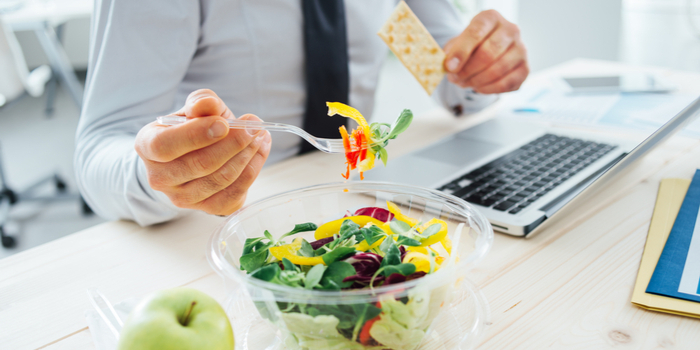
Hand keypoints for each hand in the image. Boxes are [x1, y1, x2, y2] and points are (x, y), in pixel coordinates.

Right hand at [135, 89, 271, 215]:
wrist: (194, 156)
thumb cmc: (193, 128)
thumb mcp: (195, 110)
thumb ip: (202, 102)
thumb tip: (208, 104)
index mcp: (147, 146)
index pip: (165, 145)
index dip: (196, 134)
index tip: (224, 123)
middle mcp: (159, 177)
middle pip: (200, 164)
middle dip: (233, 143)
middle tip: (254, 126)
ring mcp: (181, 198)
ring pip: (221, 179)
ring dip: (247, 155)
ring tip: (259, 135)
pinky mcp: (206, 208)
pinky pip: (234, 193)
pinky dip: (252, 170)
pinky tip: (259, 151)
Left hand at [443, 10, 528, 93]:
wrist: (487, 53)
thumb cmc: (470, 47)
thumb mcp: (457, 43)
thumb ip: (452, 53)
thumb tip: (450, 67)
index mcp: (491, 17)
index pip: (476, 32)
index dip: (461, 52)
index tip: (449, 67)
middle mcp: (511, 30)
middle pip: (488, 53)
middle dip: (467, 70)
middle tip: (454, 78)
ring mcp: (521, 49)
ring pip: (497, 70)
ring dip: (476, 81)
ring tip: (464, 83)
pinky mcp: (525, 69)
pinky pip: (506, 84)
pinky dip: (488, 89)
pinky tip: (478, 87)